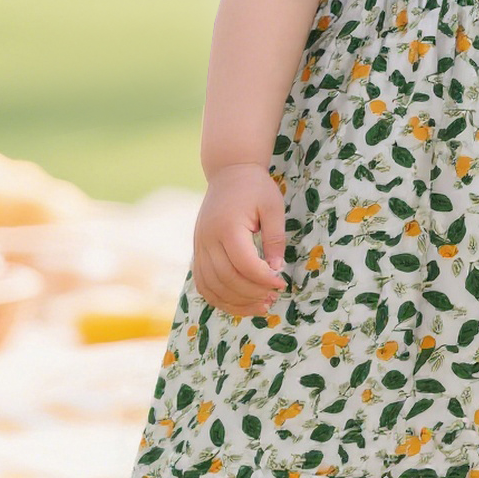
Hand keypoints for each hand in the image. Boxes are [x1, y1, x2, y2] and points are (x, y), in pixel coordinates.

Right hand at [192, 161, 287, 315]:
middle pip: (227, 279)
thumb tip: (277, 269)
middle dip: (252, 294)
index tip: (281, 283)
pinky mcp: (197, 251)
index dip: (264, 280)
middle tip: (273, 298)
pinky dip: (219, 299)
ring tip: (260, 305)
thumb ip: (275, 238)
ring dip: (236, 302)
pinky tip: (239, 303)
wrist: (228, 172)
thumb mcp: (273, 207)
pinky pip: (203, 284)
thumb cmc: (255, 187)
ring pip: (212, 287)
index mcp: (228, 226)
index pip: (245, 264)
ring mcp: (199, 246)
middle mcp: (208, 239)